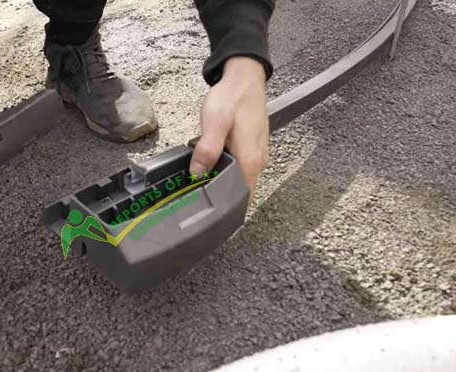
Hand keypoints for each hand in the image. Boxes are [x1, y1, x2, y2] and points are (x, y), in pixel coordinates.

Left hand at [190, 56, 268, 196]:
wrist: (245, 77)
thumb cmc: (232, 97)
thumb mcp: (215, 121)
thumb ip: (207, 149)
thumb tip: (198, 174)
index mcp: (250, 160)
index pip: (241, 197)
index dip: (224, 206)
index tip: (206, 211)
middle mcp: (259, 162)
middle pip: (241, 192)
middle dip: (222, 198)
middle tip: (197, 199)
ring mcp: (258, 155)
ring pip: (241, 180)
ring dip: (224, 184)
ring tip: (202, 184)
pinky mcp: (254, 148)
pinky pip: (242, 169)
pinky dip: (228, 171)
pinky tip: (214, 166)